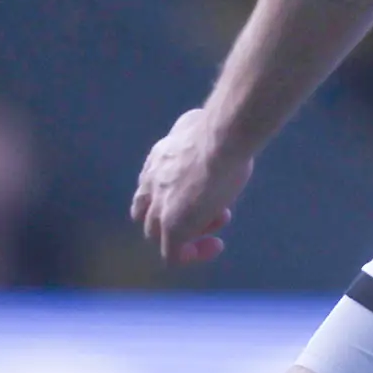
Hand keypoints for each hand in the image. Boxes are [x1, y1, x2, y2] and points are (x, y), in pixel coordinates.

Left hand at [132, 105, 254, 266]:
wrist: (223, 139)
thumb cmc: (220, 127)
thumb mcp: (197, 122)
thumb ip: (190, 128)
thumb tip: (195, 117)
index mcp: (156, 160)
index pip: (149, 187)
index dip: (175, 195)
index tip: (205, 190)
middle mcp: (151, 184)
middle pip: (150, 214)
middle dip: (183, 214)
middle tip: (216, 208)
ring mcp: (160, 208)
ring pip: (159, 236)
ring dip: (189, 234)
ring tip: (219, 222)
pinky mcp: (174, 227)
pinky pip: (173, 255)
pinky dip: (192, 254)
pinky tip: (215, 246)